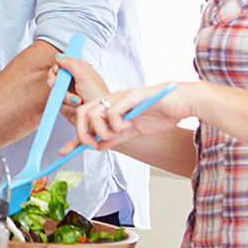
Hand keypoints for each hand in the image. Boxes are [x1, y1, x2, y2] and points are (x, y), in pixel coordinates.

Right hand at [51, 56, 111, 125]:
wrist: (99, 117)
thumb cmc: (98, 96)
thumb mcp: (85, 77)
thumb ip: (72, 64)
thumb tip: (59, 57)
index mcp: (81, 70)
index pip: (66, 62)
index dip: (59, 64)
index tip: (57, 68)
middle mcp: (74, 80)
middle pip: (56, 74)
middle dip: (54, 79)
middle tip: (53, 83)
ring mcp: (69, 92)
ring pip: (56, 89)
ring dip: (65, 95)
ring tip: (77, 100)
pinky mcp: (65, 104)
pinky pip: (57, 101)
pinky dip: (66, 104)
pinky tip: (76, 106)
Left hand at [52, 55, 187, 152]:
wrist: (182, 104)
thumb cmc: (160, 114)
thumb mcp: (132, 131)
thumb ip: (115, 137)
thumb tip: (98, 146)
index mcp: (111, 106)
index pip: (85, 118)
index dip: (74, 136)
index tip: (65, 151)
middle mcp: (112, 99)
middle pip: (82, 113)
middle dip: (83, 134)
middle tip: (93, 144)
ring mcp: (121, 96)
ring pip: (93, 113)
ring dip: (100, 131)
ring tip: (115, 135)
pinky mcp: (132, 96)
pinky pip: (112, 112)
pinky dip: (116, 125)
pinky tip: (127, 127)